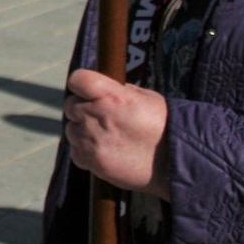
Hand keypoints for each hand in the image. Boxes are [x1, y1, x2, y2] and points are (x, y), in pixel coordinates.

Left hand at [63, 68, 168, 195]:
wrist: (172, 163)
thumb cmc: (162, 127)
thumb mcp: (145, 98)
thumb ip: (118, 91)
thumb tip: (102, 89)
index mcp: (111, 96)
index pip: (78, 80)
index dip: (81, 84)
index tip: (87, 89)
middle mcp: (96, 115)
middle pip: (71, 105)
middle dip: (83, 108)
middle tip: (103, 117)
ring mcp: (90, 140)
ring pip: (71, 129)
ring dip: (83, 131)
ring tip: (108, 137)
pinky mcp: (89, 160)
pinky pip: (75, 151)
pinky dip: (86, 151)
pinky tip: (106, 151)